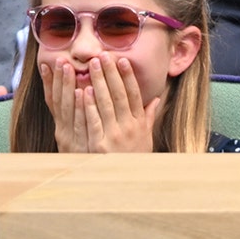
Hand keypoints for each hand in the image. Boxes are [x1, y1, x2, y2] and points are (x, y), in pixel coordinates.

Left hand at [41, 55, 158, 152]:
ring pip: (106, 103)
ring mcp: (114, 135)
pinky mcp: (99, 144)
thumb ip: (148, 117)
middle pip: (119, 95)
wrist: (127, 182)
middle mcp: (129, 127)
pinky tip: (83, 91)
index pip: (134, 95)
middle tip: (104, 55)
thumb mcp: (146, 137)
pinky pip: (94, 121)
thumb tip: (156, 99)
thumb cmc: (135, 158)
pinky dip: (89, 105)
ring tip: (93, 66)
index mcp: (139, 123)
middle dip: (111, 74)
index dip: (128, 77)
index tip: (122, 61)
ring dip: (99, 82)